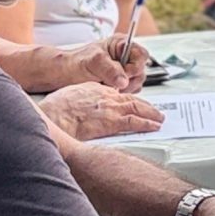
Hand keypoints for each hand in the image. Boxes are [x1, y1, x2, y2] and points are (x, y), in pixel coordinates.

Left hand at [11, 40, 142, 94]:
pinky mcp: (120, 83)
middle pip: (141, 70)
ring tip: (107, 87)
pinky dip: (122, 94)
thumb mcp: (92, 63)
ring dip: (125, 88)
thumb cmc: (75, 64)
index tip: (125, 74)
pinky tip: (108, 91)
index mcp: (120, 45)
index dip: (136, 66)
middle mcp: (124, 57)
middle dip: (130, 80)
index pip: (141, 54)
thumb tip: (123, 79)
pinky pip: (130, 91)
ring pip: (137, 82)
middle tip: (114, 85)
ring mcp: (123, 71)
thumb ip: (109, 69)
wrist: (63, 76)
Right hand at [35, 83, 161, 140]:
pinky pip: (135, 122)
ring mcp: (111, 108)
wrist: (55, 116)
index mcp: (96, 89)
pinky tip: (154, 126)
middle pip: (131, 99)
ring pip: (137, 109)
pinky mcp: (112, 122)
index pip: (118, 93)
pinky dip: (147, 124)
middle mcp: (107, 96)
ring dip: (151, 114)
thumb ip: (82, 99)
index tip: (134, 103)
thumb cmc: (56, 108)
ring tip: (159, 118)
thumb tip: (85, 107)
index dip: (128, 99)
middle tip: (155, 110)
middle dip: (145, 105)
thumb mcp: (70, 96)